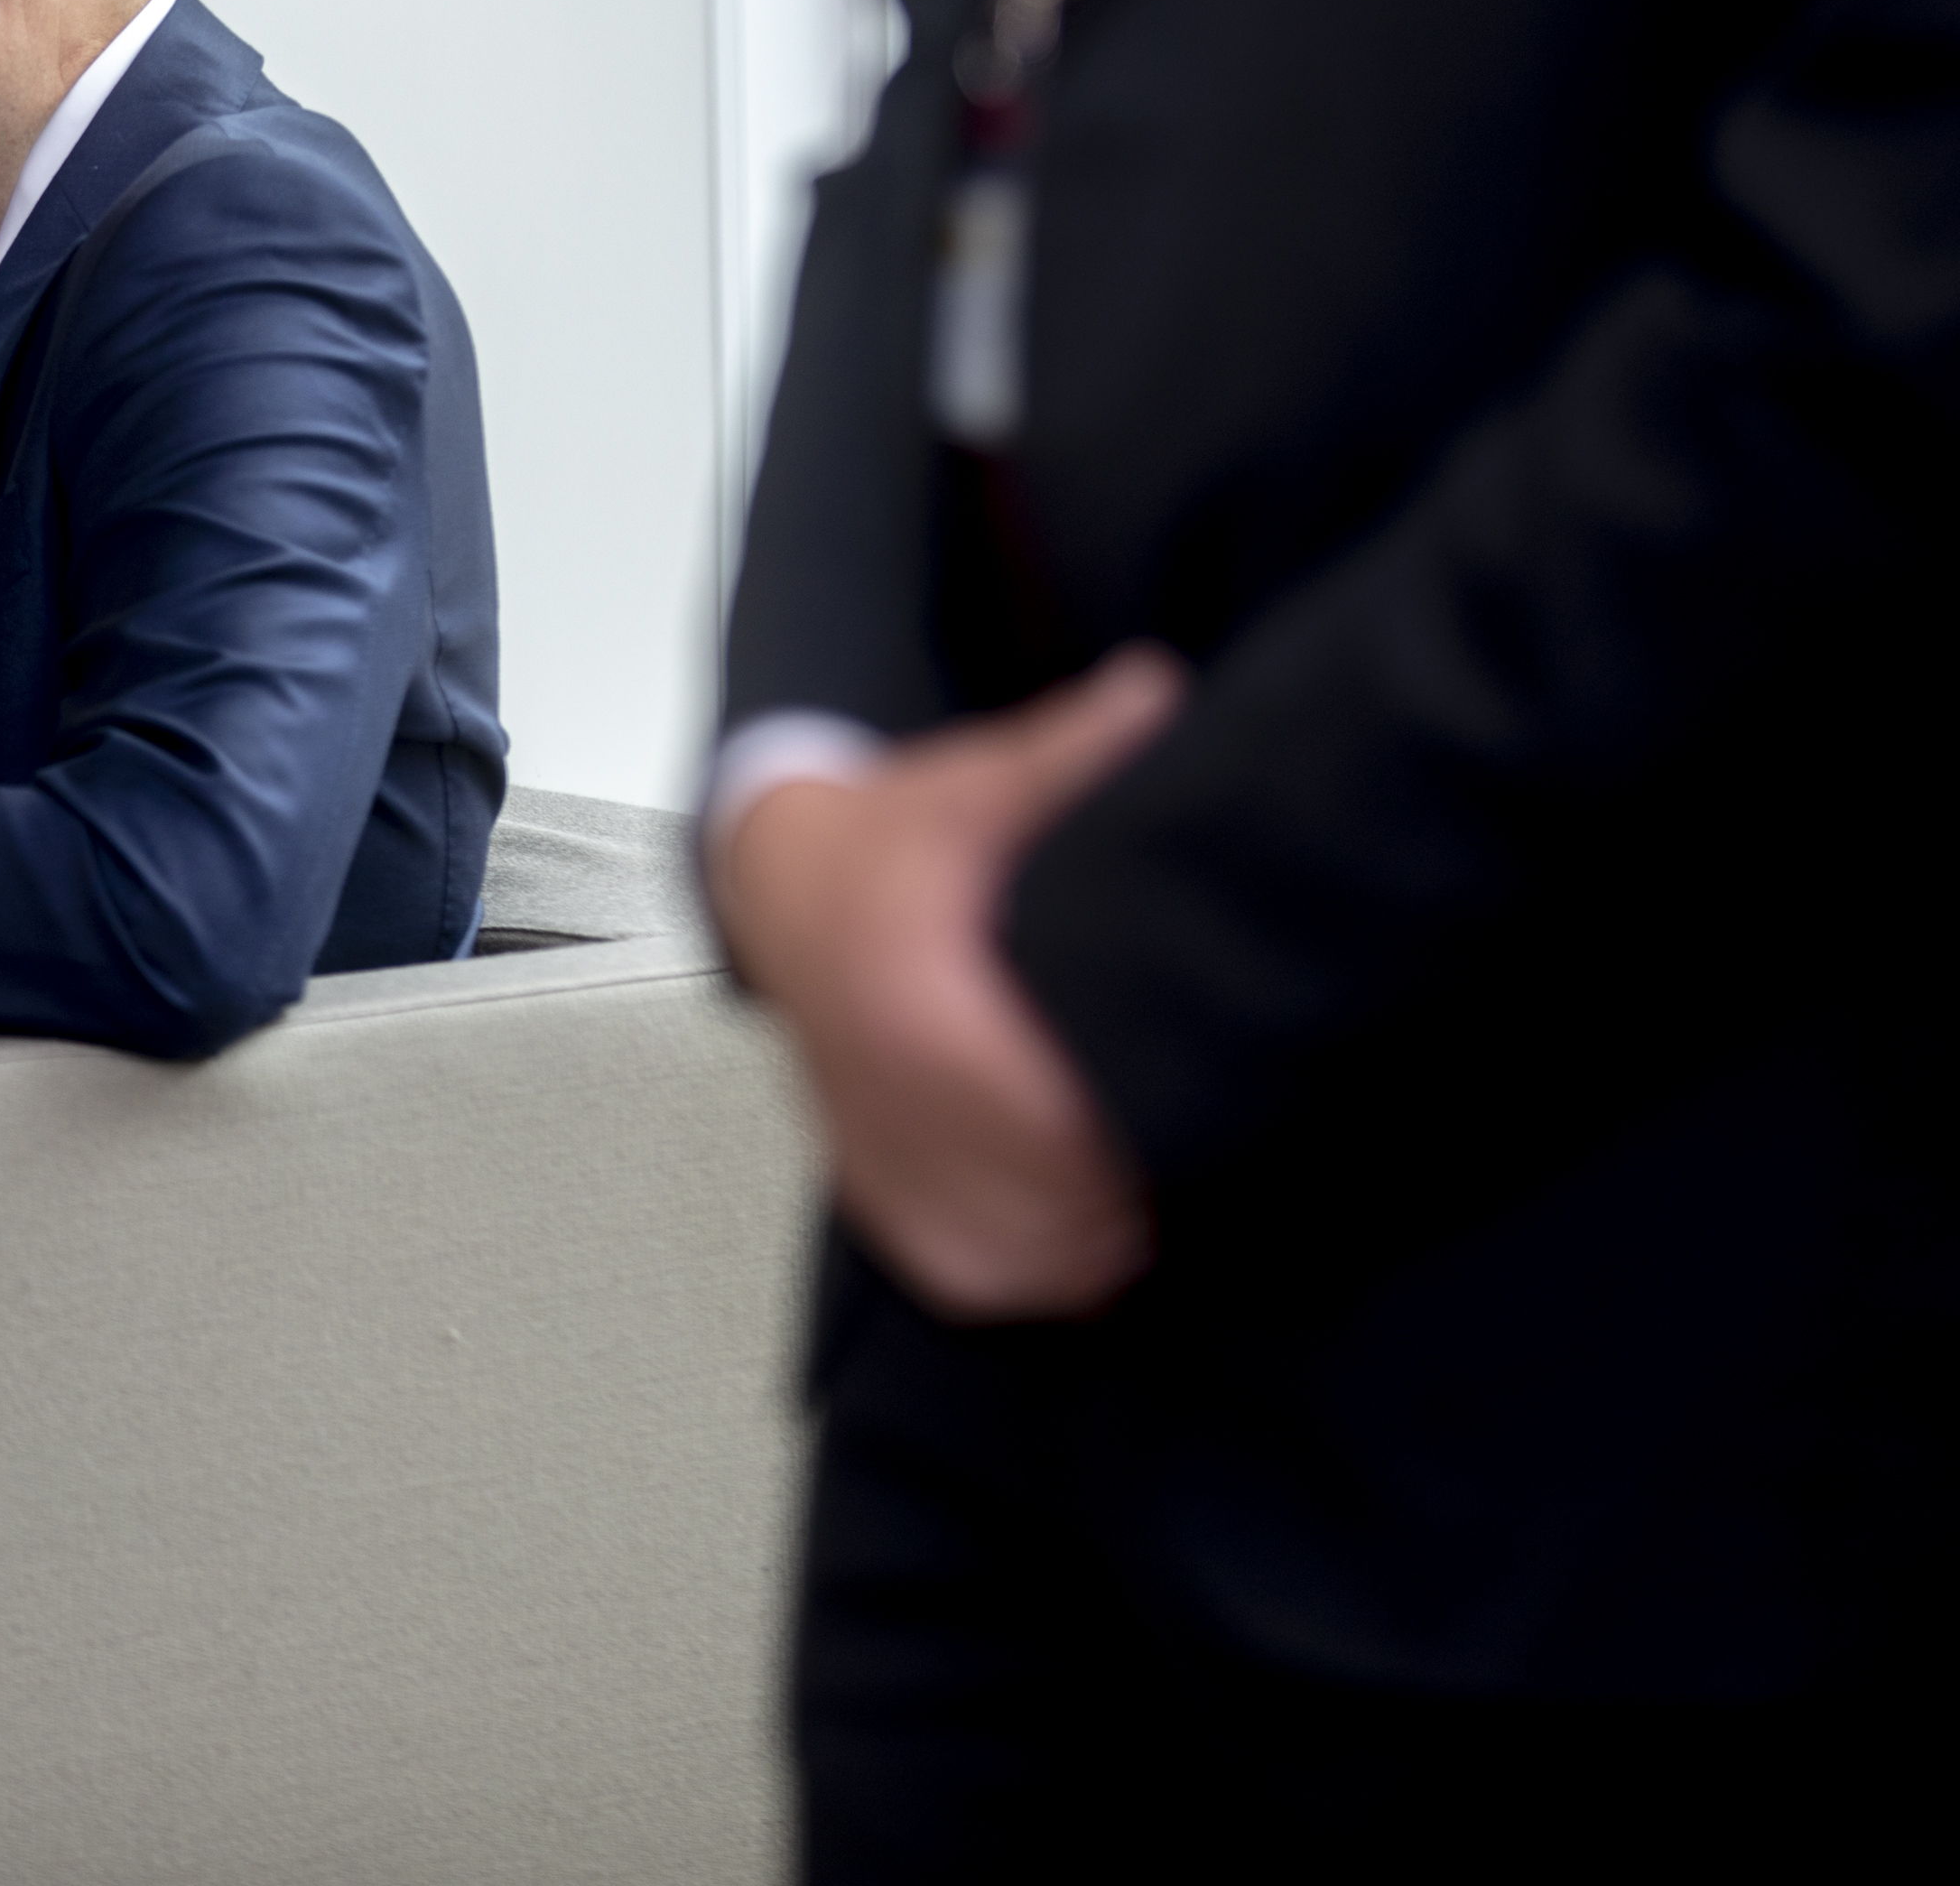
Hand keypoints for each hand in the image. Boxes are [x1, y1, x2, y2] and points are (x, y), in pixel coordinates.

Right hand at [710, 648, 1183, 1320]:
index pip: (1015, 1105)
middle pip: (1006, 1187)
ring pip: (974, 1239)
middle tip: (1180, 1184)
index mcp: (912, 991)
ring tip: (1139, 1229)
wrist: (779, 876)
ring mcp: (860, 1127)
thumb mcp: (978, 782)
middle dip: (1098, 1202)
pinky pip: (932, 1251)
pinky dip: (1002, 1271)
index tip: (1169, 1140)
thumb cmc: (891, 833)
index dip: (1097, 1142)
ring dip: (1061, 1253)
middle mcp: (877, 1073)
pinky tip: (1070, 1261)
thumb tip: (1159, 687)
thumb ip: (1073, 747)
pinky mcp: (857, 1161)